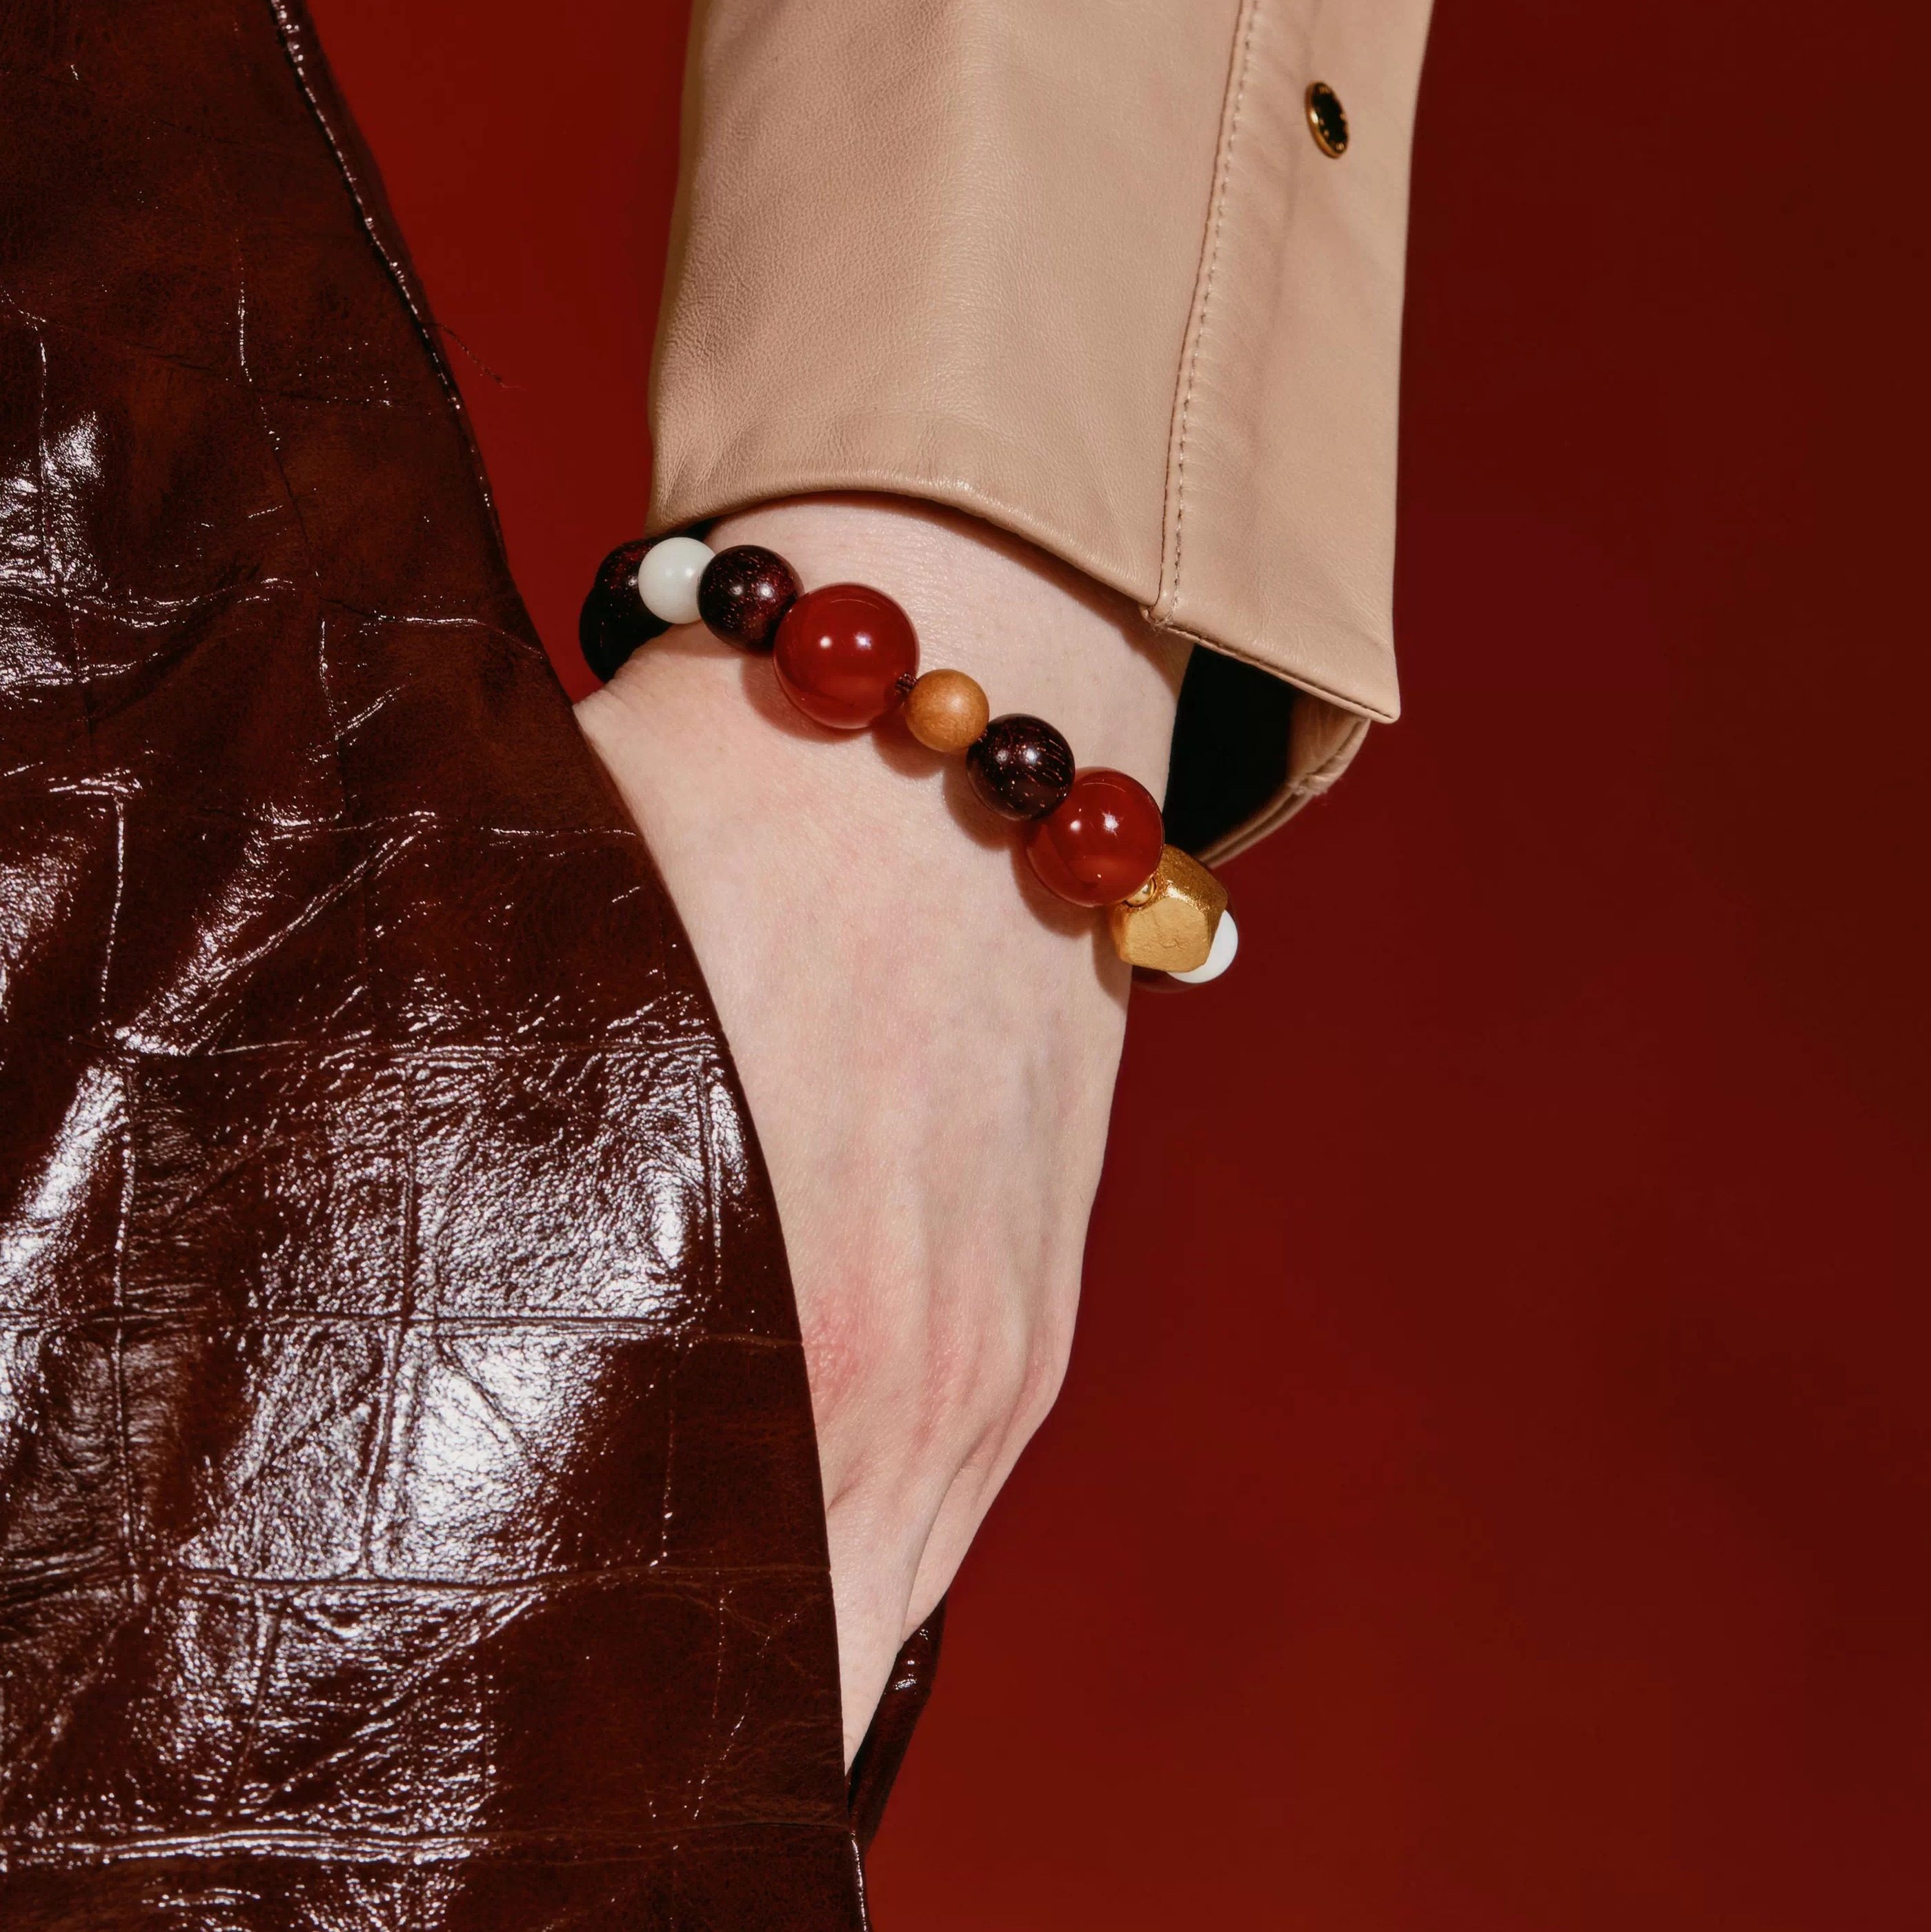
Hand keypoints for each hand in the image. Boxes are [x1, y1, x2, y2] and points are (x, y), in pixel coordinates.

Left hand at [575, 497, 1185, 1761]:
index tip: (536, 1748)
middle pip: (808, 1655)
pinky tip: (792, 1573)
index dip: (622, 1725)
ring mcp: (1006, 1341)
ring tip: (686, 1704)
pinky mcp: (1042, 1294)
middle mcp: (926, 1371)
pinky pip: (953, 1501)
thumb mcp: (557, 1008)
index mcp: (801, 1325)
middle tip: (579, 1752)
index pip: (722, 1639)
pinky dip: (869, 1562)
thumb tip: (364, 1346)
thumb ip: (486, 1204)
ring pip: (888, 1590)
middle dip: (704, 1720)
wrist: (960, 702)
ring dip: (792, 1654)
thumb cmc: (728, 829)